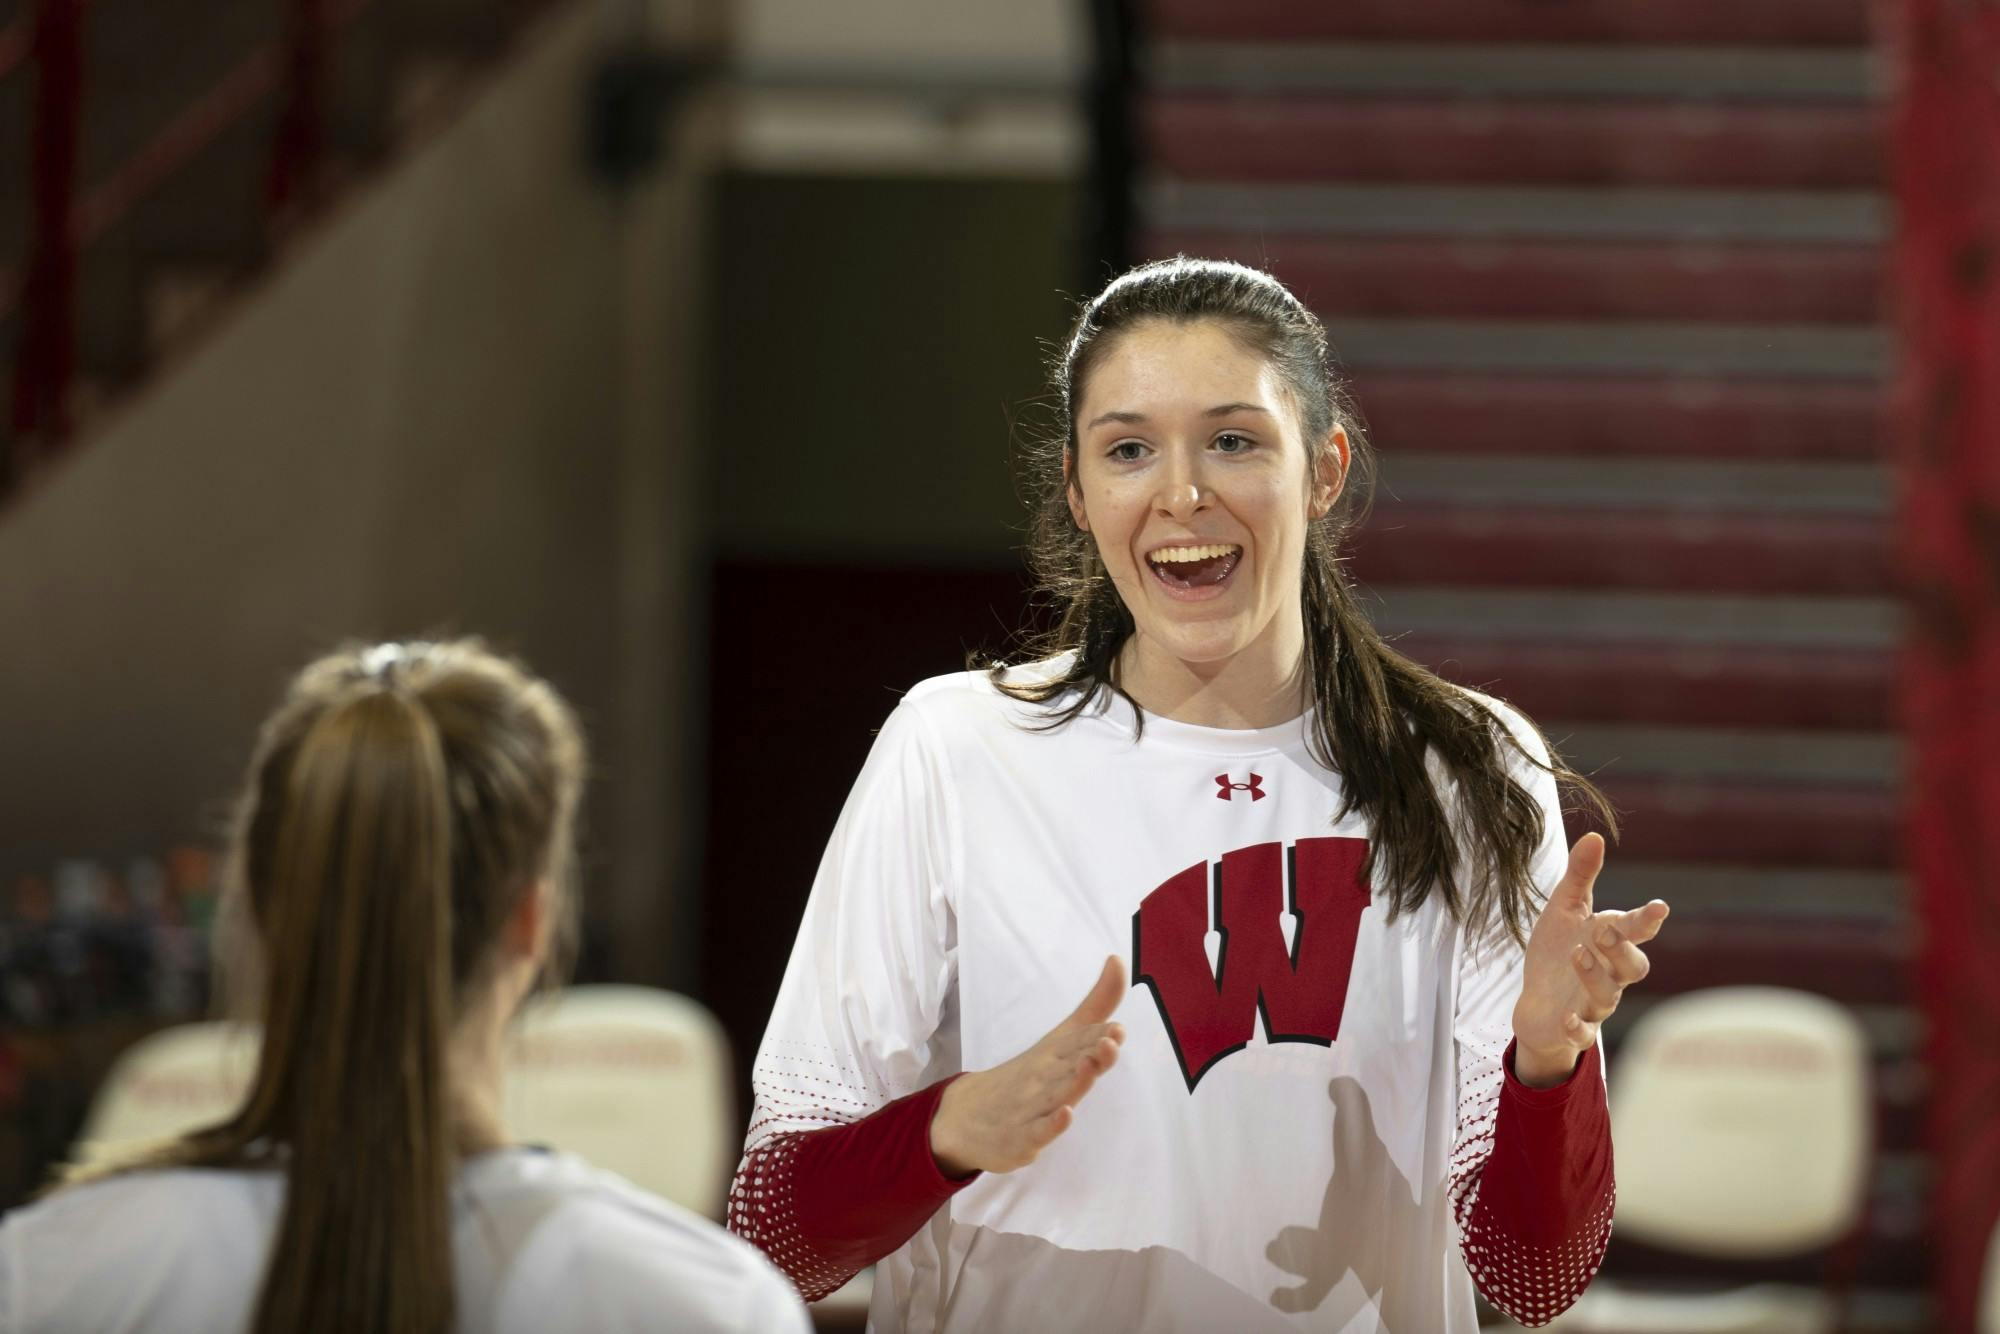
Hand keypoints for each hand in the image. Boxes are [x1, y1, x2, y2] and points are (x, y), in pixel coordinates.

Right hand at [929, 955, 1126, 1175]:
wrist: (967, 1116)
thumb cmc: (1028, 1075)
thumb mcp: (1063, 1038)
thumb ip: (1095, 1005)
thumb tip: (1118, 960)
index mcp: (1055, 1054)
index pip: (1078, 1041)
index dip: (1099, 1034)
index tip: (1117, 1028)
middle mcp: (1044, 1076)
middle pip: (1071, 1064)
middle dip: (1092, 1052)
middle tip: (1110, 1040)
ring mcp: (1032, 1107)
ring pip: (1057, 1095)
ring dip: (1076, 1081)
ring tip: (1090, 1066)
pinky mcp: (1023, 1137)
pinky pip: (1038, 1131)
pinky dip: (1051, 1125)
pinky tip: (1064, 1115)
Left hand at [1510, 833, 1669, 1087]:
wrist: (1537, 1004)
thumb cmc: (1557, 953)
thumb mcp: (1563, 910)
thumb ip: (1580, 876)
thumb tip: (1595, 835)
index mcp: (1609, 942)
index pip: (1636, 930)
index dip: (1648, 920)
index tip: (1659, 906)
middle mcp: (1610, 975)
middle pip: (1633, 968)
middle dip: (1623, 950)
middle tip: (1606, 931)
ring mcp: (1593, 1003)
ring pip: (1608, 996)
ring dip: (1595, 976)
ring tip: (1578, 954)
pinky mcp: (1573, 1027)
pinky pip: (1583, 1034)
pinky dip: (1577, 1027)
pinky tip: (1567, 1017)